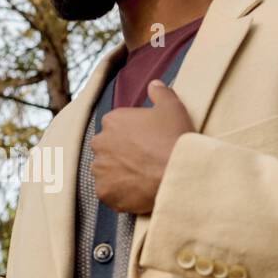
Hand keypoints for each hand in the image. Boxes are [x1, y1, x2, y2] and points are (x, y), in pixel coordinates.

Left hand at [91, 80, 193, 213]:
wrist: (178, 173)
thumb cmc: (175, 138)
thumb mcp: (172, 108)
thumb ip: (160, 93)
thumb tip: (154, 84)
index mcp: (112, 120)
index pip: (116, 127)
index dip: (132, 136)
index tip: (146, 144)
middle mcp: (99, 143)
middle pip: (108, 149)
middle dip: (120, 155)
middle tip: (143, 162)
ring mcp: (99, 169)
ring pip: (106, 171)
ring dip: (119, 174)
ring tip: (141, 179)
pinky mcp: (104, 192)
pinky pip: (108, 192)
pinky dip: (119, 193)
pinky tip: (137, 192)